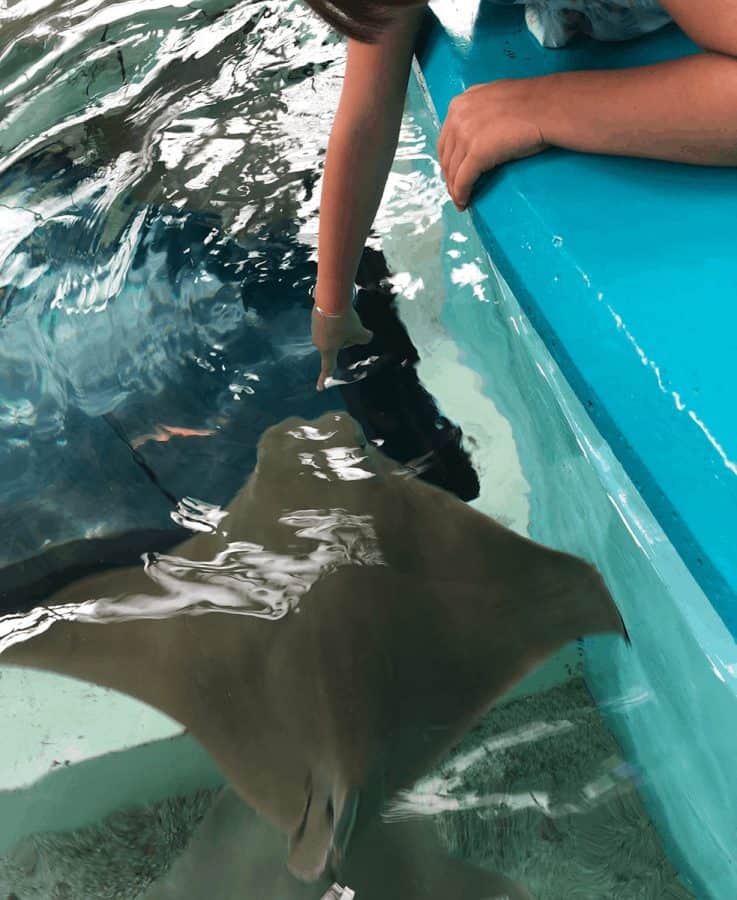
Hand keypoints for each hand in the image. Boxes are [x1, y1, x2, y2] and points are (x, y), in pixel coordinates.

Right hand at [312, 304, 372, 390]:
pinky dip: (335, 318)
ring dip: (340, 327)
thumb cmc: (344, 320)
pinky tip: (338, 311)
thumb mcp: (359, 331)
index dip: (324, 379)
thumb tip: (367, 337)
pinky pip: (329, 322)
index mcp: (328, 349)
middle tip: (352, 326)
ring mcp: (315, 329)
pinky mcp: (314, 318)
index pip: (327, 367)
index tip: (320, 388)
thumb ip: (364, 338)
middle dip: (345, 337)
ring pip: (333, 333)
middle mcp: (318, 341)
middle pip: (336, 344)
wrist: (331, 298)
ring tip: (344, 317)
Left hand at [438, 79, 547, 209]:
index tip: (452, 172)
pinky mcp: (477, 153)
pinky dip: (461, 194)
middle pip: (446, 156)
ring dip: (454, 189)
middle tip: (455, 191)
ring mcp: (465, 135)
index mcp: (460, 104)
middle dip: (449, 176)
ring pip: (452, 171)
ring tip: (460, 201)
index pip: (446, 139)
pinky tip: (464, 203)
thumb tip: (479, 130)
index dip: (448, 160)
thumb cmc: (532, 104)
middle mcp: (458, 117)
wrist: (548, 107)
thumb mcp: (495, 99)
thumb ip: (479, 111)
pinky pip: (463, 180)